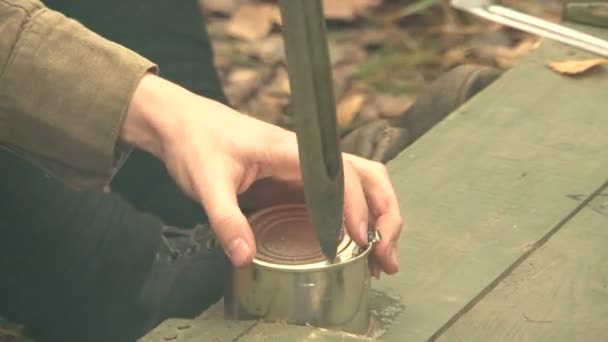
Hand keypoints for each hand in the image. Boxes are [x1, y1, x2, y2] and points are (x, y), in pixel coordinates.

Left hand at [121, 74, 401, 273]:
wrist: (184, 124)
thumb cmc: (197, 142)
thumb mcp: (206, 181)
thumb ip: (225, 218)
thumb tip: (244, 257)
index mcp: (293, 150)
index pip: (342, 175)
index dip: (357, 208)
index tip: (360, 241)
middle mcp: (309, 157)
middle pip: (369, 177)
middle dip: (385, 215)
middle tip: (385, 258)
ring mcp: (307, 169)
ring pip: (362, 185)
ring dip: (379, 218)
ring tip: (379, 259)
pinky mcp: (299, 181)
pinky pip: (340, 197)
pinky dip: (358, 220)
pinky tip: (355, 247)